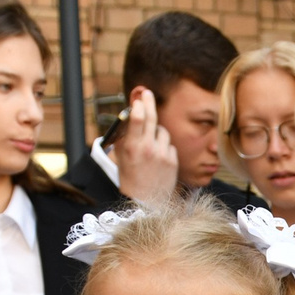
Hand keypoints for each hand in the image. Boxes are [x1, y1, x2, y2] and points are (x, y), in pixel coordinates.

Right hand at [113, 85, 179, 205]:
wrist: (146, 201)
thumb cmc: (130, 176)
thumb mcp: (121, 156)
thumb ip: (125, 136)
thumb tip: (131, 115)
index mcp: (132, 147)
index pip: (136, 120)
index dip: (138, 106)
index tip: (138, 99)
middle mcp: (148, 149)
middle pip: (151, 118)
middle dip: (149, 103)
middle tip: (147, 93)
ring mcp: (162, 154)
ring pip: (162, 131)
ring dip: (156, 132)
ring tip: (150, 144)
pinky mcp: (173, 161)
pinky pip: (169, 145)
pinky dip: (164, 147)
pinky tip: (158, 158)